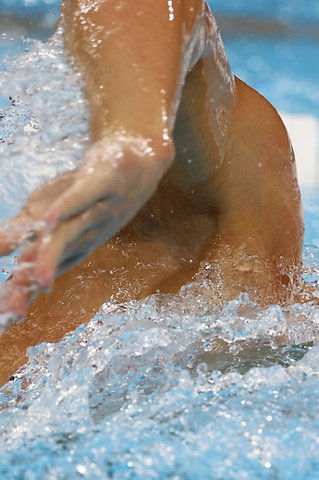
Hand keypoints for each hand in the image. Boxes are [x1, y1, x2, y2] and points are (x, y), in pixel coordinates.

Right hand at [0, 133, 173, 327]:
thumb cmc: (92, 190)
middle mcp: (85, 233)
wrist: (139, 155)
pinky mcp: (104, 180)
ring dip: (50, 257)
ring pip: (69, 235)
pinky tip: (46, 221)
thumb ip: (20, 233)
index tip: (5, 319)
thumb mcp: (51, 211)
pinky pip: (83, 196)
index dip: (21, 296)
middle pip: (54, 263)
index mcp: (70, 245)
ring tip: (37, 280)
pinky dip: (65, 208)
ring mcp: (97, 209)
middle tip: (14, 311)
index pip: (39, 274)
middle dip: (33, 286)